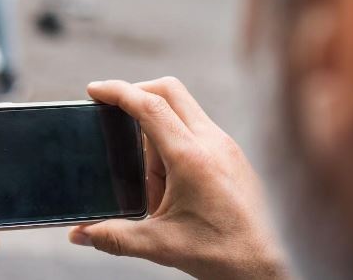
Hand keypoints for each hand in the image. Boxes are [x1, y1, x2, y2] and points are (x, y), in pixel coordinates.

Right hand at [69, 78, 289, 279]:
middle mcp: (212, 142)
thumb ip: (114, 237)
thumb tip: (78, 235)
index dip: (117, 91)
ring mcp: (226, 146)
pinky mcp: (233, 155)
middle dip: (136, 93)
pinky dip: (175, 142)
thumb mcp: (161, 246)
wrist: (274, 264)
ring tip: (150, 180)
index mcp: (192, 158)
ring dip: (156, 129)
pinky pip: (197, 130)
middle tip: (113, 113)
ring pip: (183, 111)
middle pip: (169, 91)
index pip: (149, 106)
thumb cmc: (225, 254)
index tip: (94, 89)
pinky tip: (171, 183)